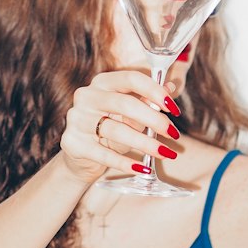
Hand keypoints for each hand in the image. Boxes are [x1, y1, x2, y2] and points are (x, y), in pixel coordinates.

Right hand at [59, 69, 180, 186]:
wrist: (80, 155)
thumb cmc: (109, 127)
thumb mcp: (128, 112)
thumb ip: (147, 99)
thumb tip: (171, 86)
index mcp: (102, 82)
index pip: (131, 79)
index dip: (155, 92)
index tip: (174, 109)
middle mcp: (86, 96)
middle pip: (125, 104)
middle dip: (154, 119)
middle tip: (173, 133)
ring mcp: (77, 120)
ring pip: (116, 130)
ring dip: (145, 143)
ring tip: (165, 153)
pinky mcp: (73, 143)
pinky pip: (104, 154)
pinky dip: (126, 163)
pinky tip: (143, 169)